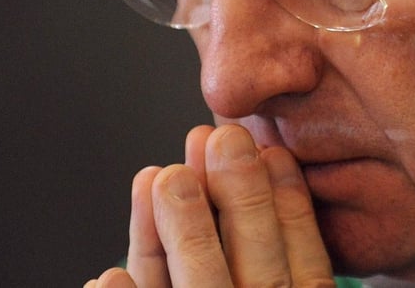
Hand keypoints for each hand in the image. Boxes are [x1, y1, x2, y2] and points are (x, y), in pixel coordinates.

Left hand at [84, 124, 334, 286]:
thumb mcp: (287, 287)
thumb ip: (290, 260)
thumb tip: (278, 168)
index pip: (306, 269)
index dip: (292, 210)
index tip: (276, 154)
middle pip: (258, 273)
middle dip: (240, 202)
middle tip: (221, 140)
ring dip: (186, 235)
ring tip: (165, 177)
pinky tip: (108, 275)